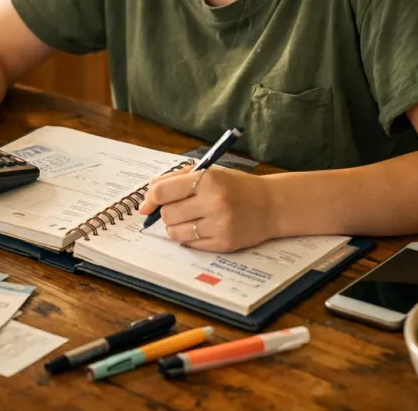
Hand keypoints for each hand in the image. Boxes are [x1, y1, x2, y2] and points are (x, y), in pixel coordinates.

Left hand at [137, 165, 276, 251]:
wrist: (271, 205)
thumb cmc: (235, 186)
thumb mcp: (208, 172)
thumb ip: (175, 179)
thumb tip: (146, 198)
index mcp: (208, 179)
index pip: (162, 192)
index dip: (150, 199)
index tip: (148, 205)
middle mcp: (214, 202)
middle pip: (167, 214)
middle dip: (167, 212)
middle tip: (180, 208)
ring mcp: (220, 225)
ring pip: (175, 232)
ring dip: (176, 227)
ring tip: (190, 218)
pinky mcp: (224, 243)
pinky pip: (190, 245)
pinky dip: (189, 238)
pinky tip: (202, 228)